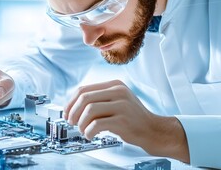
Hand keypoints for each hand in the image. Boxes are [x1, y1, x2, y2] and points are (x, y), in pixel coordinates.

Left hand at [63, 80, 189, 162]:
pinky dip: (88, 131)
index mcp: (115, 85)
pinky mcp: (123, 120)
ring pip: (89, 110)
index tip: (66, 113)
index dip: (71, 102)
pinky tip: (90, 135)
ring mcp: (122, 105)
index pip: (84, 89)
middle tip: (71, 122)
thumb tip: (73, 106)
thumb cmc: (132, 118)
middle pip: (84, 98)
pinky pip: (97, 124)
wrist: (153, 130)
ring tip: (83, 130)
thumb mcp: (118, 101)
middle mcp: (119, 92)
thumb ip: (99, 99)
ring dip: (81, 123)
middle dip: (73, 112)